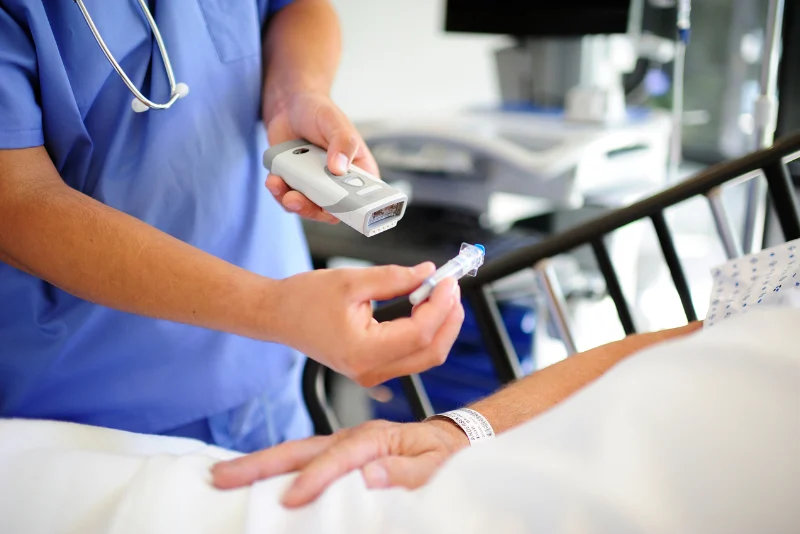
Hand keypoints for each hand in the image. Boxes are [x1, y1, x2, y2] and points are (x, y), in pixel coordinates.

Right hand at [211, 418, 468, 506]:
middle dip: (262, 463)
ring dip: (262, 464)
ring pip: (298, 452)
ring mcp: (345, 444)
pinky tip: (259, 478)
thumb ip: (406, 474)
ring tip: (226, 473)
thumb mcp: (436, 468)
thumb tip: (370, 478)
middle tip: (223, 475)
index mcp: (377, 439)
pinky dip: (280, 468)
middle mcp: (354, 437)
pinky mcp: (341, 454)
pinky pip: (306, 459)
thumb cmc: (444, 457)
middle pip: (302, 449)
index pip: (339, 459)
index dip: (315, 479)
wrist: (451, 440)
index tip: (291, 498)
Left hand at [264, 91, 378, 222]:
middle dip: (311, 209)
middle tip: (295, 199)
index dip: (354, 209)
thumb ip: (342, 143)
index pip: (363, 198)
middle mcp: (338, 183)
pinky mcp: (295, 185)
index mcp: (358, 171)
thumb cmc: (319, 112)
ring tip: (277, 183)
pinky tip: (273, 178)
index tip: (338, 207)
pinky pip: (287, 199)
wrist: (289, 107)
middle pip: (331, 211)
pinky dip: (278, 192)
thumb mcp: (335, 122)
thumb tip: (339, 168)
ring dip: (290, 202)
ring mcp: (316, 186)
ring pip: (307, 208)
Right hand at [269, 263, 464, 386]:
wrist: (279, 316)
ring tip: (442, 294)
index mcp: (363, 352)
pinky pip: (412, 356)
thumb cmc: (305, 299)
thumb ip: (394, 278)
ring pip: (425, 357)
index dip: (440, 305)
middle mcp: (370, 371)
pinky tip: (427, 307)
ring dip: (441, 326)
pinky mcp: (373, 368)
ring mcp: (372, 374)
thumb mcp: (351, 281)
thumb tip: (428, 273)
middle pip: (430, 353)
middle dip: (449, 319)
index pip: (419, 333)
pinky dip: (426, 332)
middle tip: (452, 287)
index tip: (447, 280)